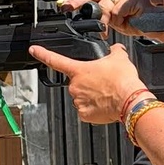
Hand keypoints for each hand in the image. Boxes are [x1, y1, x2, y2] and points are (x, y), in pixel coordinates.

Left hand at [28, 42, 143, 122]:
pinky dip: (94, 108)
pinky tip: (105, 104)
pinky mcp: (85, 115)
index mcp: (79, 70)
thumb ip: (113, 51)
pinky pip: (86, 110)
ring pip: (81, 97)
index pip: (55, 60)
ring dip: (91, 95)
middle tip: (103, 82)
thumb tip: (115, 49)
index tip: (33, 50)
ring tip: (107, 94)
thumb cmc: (123, 81)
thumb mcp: (120, 57)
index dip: (42, 54)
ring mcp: (78, 101)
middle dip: (87, 82)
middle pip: (77, 82)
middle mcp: (75, 86)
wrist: (130, 100)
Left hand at [58, 0, 152, 36]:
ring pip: (106, 5)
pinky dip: (119, 19)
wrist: (156, 22)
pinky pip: (118, 11)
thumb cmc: (135, 18)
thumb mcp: (112, 15)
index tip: (64, 4)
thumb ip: (100, 11)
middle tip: (68, 8)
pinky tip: (126, 20)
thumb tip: (82, 15)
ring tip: (114, 24)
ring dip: (107, 19)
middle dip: (79, 1)